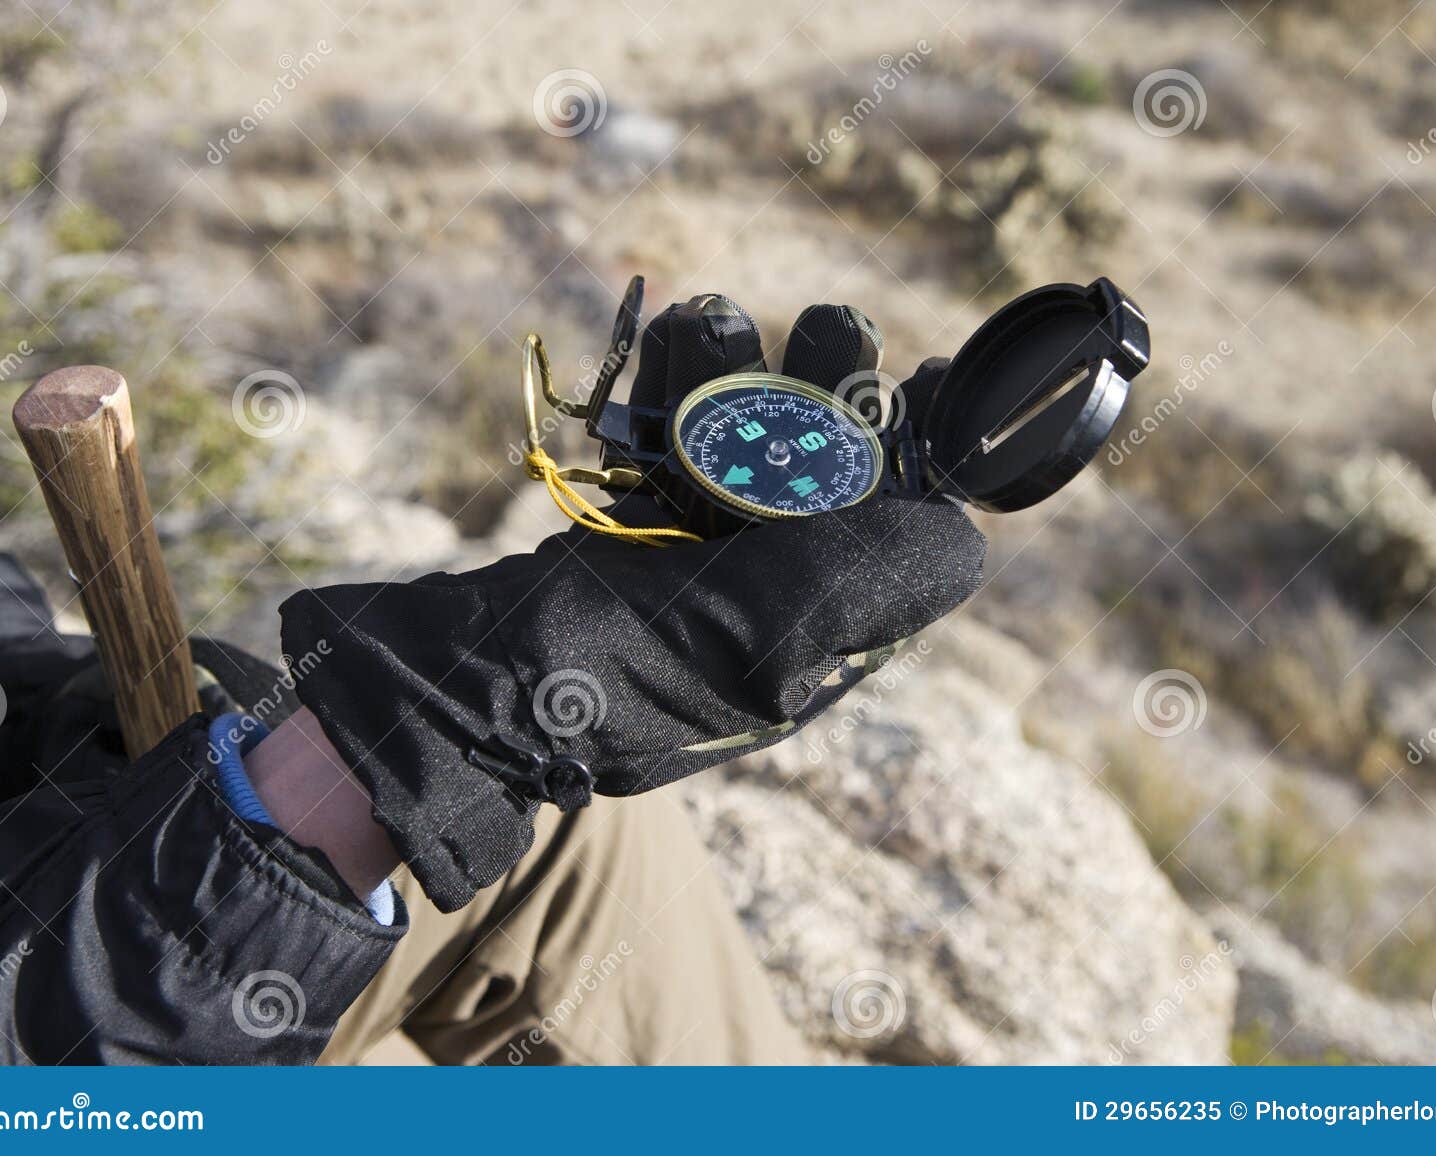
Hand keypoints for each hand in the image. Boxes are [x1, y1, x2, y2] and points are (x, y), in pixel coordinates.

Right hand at [279, 293, 985, 911]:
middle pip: (832, 468)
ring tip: (722, 321)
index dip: (926, 452)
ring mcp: (704, 556)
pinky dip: (680, 383)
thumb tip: (970, 535)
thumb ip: (863, 582)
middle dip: (831, 386)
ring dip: (748, 365)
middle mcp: (774, 594)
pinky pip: (678, 440)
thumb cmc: (615, 676)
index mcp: (822, 635)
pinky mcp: (640, 524)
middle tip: (826, 328)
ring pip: (751, 438)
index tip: (924, 376)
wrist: (465, 686)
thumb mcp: (758, 643)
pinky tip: (677, 336)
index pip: (901, 532)